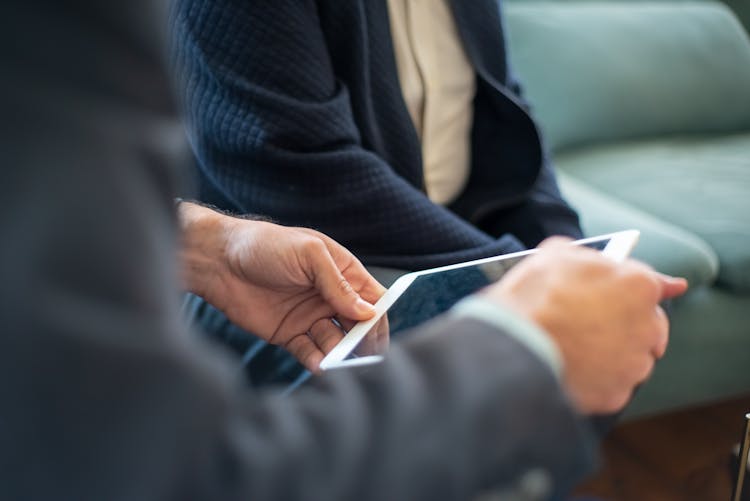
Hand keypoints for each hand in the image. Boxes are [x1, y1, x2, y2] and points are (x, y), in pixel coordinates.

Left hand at [179, 202, 385, 370]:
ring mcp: (310, 317)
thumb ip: (337, 283)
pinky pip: (310, 352)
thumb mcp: (308, 254)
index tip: (375, 332)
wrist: (218, 261)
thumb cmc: (265, 245)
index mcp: (341, 271)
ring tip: (337, 361)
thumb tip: (367, 312)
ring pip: (336, 342)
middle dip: (362, 341)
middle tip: (361, 355)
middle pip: (358, 326)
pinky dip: (317, 361)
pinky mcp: (290, 334)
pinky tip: (320, 365)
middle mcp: (329, 297)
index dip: (377, 317)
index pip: (372, 299)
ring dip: (339, 353)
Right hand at [483, 237, 687, 413]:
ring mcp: (633, 364)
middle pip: (651, 325)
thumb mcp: (555, 255)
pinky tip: (572, 369)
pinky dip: (598, 380)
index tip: (676, 287)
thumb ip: (585, 257)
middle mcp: (646, 326)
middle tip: (598, 322)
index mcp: (637, 285)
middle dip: (630, 322)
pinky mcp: (616, 394)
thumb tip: (589, 261)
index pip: (656, 283)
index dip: (658, 283)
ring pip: (632, 358)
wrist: (514, 345)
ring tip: (575, 348)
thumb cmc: (533, 297)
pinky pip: (613, 385)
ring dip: (614, 353)